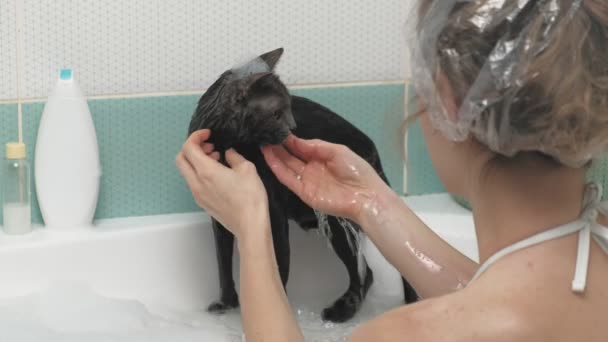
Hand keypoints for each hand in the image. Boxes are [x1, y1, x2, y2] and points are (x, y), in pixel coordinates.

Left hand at [176, 129, 269, 238]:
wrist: (249, 225)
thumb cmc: (250, 198)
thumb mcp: (247, 169)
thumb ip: (234, 157)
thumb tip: (228, 154)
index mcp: (206, 171)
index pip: (188, 148)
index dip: (196, 136)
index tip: (208, 134)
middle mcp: (196, 183)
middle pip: (181, 159)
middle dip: (193, 148)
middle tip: (210, 146)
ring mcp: (197, 194)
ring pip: (186, 171)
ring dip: (197, 161)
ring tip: (217, 159)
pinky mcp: (202, 202)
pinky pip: (194, 182)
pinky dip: (200, 173)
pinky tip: (218, 174)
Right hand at [262, 135, 389, 221]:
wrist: (365, 196)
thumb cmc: (355, 170)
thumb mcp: (337, 151)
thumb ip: (315, 146)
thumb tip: (295, 140)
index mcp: (322, 157)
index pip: (301, 147)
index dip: (289, 140)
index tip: (276, 130)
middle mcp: (312, 168)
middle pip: (291, 157)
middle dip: (279, 147)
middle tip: (265, 135)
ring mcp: (307, 181)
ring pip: (287, 167)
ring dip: (275, 156)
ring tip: (263, 144)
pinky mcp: (303, 192)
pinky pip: (288, 179)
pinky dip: (278, 169)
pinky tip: (269, 157)